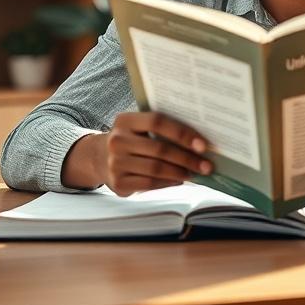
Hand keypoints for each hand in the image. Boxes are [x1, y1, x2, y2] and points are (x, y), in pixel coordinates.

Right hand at [64, 112, 212, 195]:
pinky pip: (149, 184)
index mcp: (125, 120)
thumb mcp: (137, 127)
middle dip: (187, 158)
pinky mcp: (118, 182)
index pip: (157, 122)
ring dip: (180, 172)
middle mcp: (117, 140)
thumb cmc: (130, 139)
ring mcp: (115, 163)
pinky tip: (180, 180)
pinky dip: (168, 183)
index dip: (182, 133)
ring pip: (156, 169)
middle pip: (159, 149)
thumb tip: (198, 141)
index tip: (202, 144)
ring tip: (195, 172)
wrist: (98, 157)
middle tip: (206, 165)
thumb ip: (161, 128)